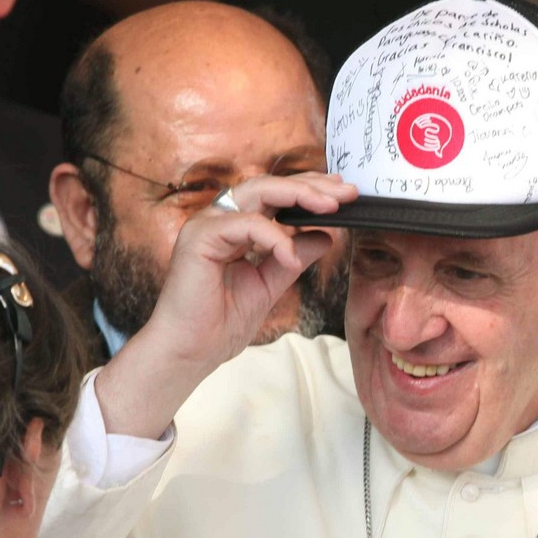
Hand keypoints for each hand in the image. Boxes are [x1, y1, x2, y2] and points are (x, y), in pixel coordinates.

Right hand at [98, 173, 355, 437]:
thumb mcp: (271, 284)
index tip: (343, 194)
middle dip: (312, 186)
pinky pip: (245, 224)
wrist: (192, 351)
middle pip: (270, 185)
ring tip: (330, 208)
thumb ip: (294, 257)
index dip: (310, 191)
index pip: (276, 196)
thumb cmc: (221, 322)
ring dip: (298, 195)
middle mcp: (220, 219)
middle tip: (346, 193)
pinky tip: (290, 255)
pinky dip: (274, 237)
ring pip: (257, 191)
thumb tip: (326, 235)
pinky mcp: (199, 237)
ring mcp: (207, 224)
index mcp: (235, 227)